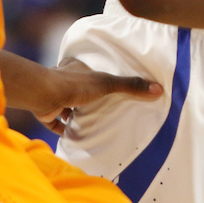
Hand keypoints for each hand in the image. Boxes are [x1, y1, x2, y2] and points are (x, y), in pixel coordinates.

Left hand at [30, 58, 162, 134]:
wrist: (45, 95)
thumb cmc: (76, 84)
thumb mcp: (107, 83)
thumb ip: (130, 86)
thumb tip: (158, 89)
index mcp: (75, 67)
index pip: (83, 67)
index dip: (90, 73)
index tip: (100, 81)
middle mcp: (63, 79)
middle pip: (74, 85)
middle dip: (83, 95)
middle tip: (97, 104)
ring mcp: (53, 95)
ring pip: (64, 103)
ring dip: (72, 112)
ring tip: (87, 121)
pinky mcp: (46, 112)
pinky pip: (54, 122)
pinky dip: (61, 129)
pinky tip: (71, 135)